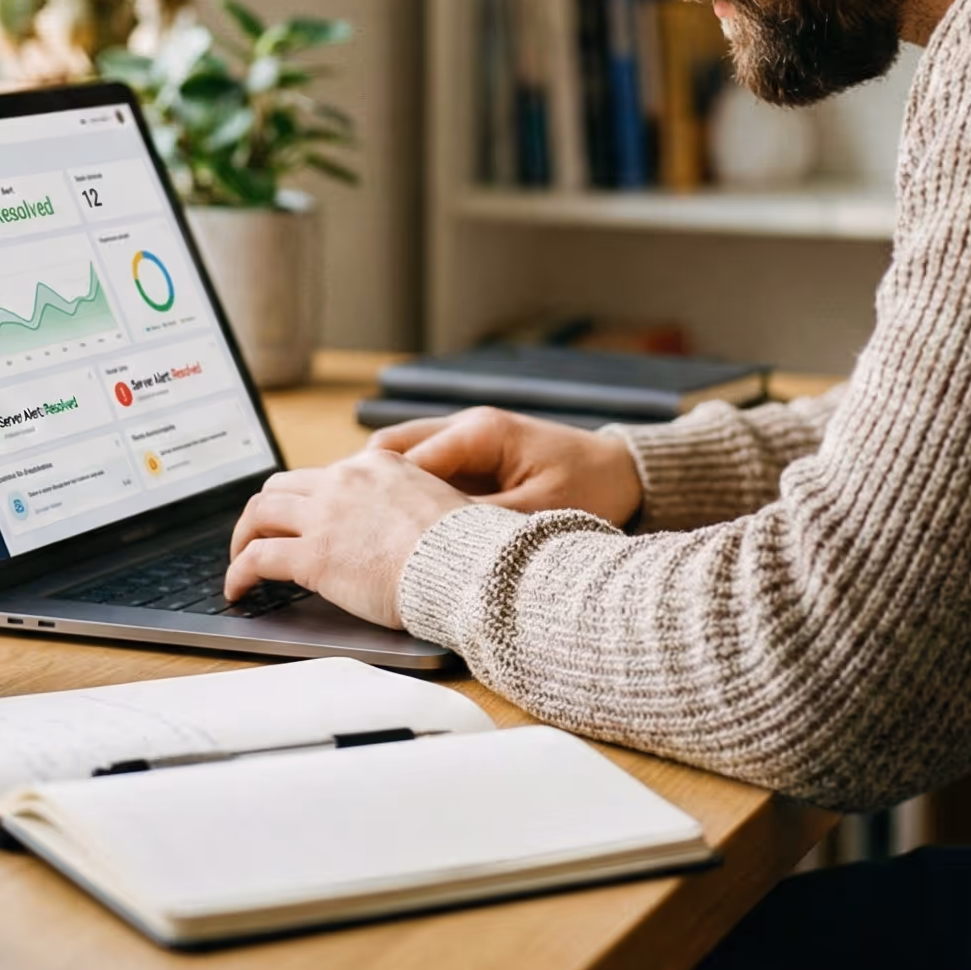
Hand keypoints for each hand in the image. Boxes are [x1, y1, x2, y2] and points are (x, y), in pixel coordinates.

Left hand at [223, 451, 470, 629]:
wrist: (463, 566)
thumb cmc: (461, 545)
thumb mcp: (434, 500)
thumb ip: (405, 501)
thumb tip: (397, 525)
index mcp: (376, 464)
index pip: (324, 474)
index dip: (306, 500)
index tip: (302, 520)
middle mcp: (344, 480)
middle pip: (281, 486)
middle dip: (264, 512)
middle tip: (259, 536)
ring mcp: (324, 516)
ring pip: (259, 513)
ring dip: (242, 537)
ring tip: (240, 560)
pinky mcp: (312, 556)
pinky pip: (256, 558)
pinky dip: (239, 573)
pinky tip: (238, 590)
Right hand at [369, 407, 643, 528]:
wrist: (624, 474)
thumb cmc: (590, 487)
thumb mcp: (538, 512)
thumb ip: (482, 522)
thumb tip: (429, 542)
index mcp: (480, 431)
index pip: (406, 458)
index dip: (376, 496)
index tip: (355, 532)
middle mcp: (465, 427)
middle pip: (390, 450)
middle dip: (365, 489)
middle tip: (347, 534)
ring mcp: (464, 440)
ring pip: (399, 459)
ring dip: (382, 493)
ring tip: (363, 536)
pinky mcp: (470, 460)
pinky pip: (421, 472)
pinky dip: (404, 497)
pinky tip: (397, 532)